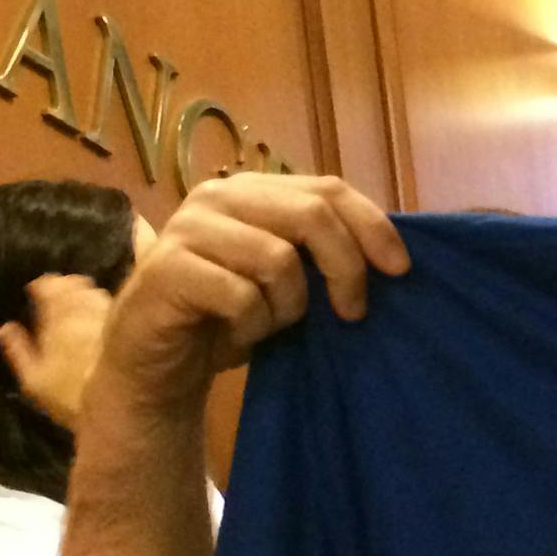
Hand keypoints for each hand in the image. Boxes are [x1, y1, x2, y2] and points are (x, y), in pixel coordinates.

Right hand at [0, 274, 111, 429]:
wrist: (114, 404)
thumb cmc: (68, 395)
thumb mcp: (33, 380)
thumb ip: (17, 350)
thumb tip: (4, 328)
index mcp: (55, 325)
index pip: (48, 293)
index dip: (43, 285)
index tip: (37, 286)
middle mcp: (80, 316)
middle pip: (72, 288)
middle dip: (63, 283)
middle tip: (58, 285)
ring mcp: (103, 320)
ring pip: (92, 293)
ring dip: (82, 289)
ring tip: (77, 290)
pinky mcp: (120, 327)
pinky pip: (108, 304)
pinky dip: (100, 299)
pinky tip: (98, 302)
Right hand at [92, 173, 409, 419]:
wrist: (156, 366)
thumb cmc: (227, 319)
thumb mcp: (285, 280)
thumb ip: (321, 253)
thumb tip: (391, 256)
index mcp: (251, 191)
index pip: (327, 189)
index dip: (372, 226)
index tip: (400, 270)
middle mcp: (217, 197)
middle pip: (311, 215)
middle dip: (346, 268)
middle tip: (352, 313)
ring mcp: (188, 229)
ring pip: (278, 259)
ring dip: (288, 307)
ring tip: (271, 324)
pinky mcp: (167, 270)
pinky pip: (241, 296)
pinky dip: (253, 326)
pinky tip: (238, 334)